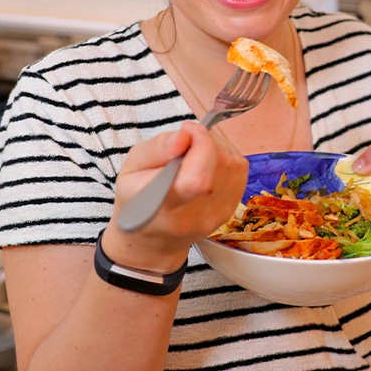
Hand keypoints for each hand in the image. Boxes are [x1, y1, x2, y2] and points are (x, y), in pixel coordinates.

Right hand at [103, 122, 247, 272]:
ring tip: (195, 151)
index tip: (186, 131)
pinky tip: (207, 162)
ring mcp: (215, 216)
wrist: (152, 239)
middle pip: (221, 165)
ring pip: (234, 164)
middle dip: (207, 140)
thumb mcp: (131, 168)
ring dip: (218, 147)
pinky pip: (240, 172)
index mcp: (161, 206)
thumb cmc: (137, 199)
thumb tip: (185, 136)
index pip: (197, 179)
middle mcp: (193, 216)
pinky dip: (226, 158)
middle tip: (187, 141)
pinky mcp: (229, 212)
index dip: (201, 145)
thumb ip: (157, 148)